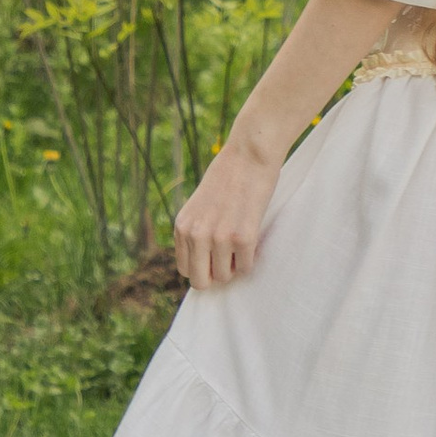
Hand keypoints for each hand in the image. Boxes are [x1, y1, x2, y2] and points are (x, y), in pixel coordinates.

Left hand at [174, 135, 280, 288]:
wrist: (249, 155)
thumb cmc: (229, 177)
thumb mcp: (200, 206)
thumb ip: (197, 232)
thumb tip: (205, 264)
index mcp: (182, 227)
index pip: (185, 269)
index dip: (203, 267)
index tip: (216, 257)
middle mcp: (196, 235)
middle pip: (201, 281)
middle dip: (216, 275)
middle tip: (230, 258)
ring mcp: (219, 238)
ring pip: (226, 276)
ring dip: (236, 265)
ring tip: (242, 241)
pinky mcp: (243, 237)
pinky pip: (246, 267)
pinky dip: (251, 258)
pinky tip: (253, 236)